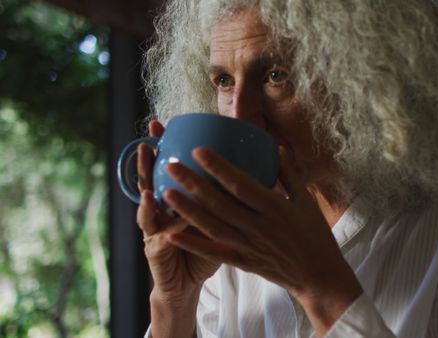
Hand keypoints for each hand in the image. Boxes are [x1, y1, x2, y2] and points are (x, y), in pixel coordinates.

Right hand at [136, 120, 219, 303]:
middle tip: (154, 127)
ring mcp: (156, 226)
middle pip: (155, 174)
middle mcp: (163, 209)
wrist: (187, 285)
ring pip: (149, 196)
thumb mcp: (219, 220)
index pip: (173, 168)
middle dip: (154, 149)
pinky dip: (152, 212)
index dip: (168, 145)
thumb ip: (227, 196)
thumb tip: (259, 170)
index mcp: (180, 201)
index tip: (167, 122)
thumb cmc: (206, 250)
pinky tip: (153, 200)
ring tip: (148, 154)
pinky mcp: (155, 247)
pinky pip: (154, 229)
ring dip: (147, 173)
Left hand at [162, 146, 362, 334]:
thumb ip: (289, 173)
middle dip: (192, 183)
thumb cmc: (314, 234)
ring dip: (187, 210)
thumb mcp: (306, 200)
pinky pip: (214, 252)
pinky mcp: (243, 262)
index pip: (240, 184)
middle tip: (170, 166)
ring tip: (165, 193)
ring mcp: (248, 246)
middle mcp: (258, 226)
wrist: (319, 275)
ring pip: (212, 226)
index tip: (198, 150)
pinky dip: (192, 244)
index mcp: (274, 207)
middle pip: (219, 203)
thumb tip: (275, 146)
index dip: (218, 167)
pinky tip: (171, 235)